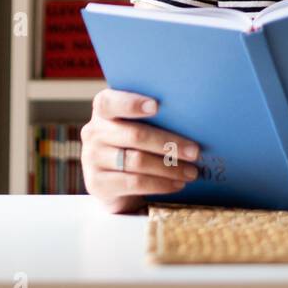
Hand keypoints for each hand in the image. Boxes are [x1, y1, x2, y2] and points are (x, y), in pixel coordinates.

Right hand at [81, 88, 200, 214]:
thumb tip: (191, 116)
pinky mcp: (97, 184)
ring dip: (169, 168)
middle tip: (194, 151)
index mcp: (103, 110)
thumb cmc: (135, 144)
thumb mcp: (139, 126)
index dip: (132, 103)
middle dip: (169, 143)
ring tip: (191, 172)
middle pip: (134, 135)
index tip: (157, 106)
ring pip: (137, 161)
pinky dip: (160, 184)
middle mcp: (94, 132)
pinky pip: (134, 183)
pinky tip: (177, 184)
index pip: (109, 102)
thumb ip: (155, 118)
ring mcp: (93, 159)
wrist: (116, 182)